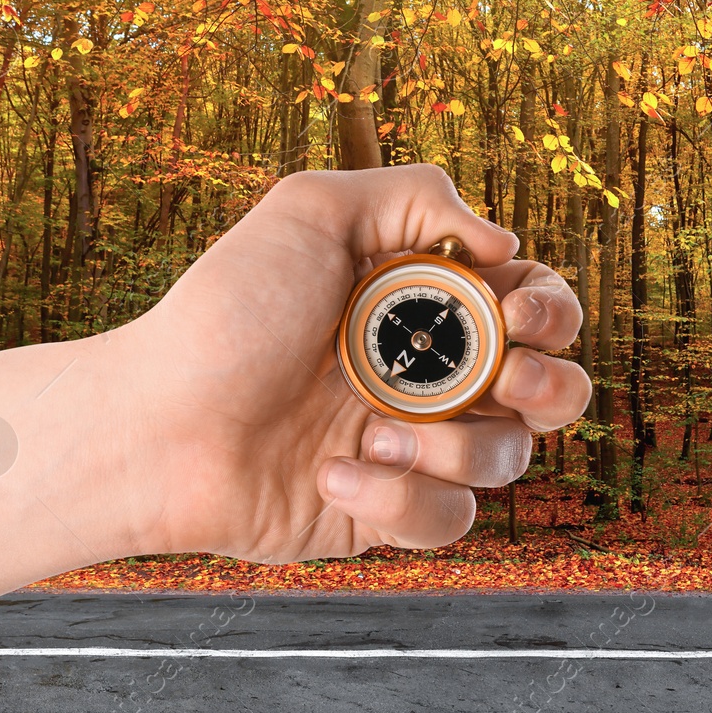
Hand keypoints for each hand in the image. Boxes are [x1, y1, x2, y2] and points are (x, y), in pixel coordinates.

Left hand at [116, 164, 591, 562]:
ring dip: (454, 447)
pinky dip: (398, 499)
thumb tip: (503, 239)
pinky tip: (331, 475)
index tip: (515, 312)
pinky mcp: (390, 513)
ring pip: (508, 459)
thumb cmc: (226, 315)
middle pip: (555, 389)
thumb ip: (416, 193)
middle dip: (552, 385)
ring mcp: (416, 447)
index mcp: (428, 304)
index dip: (550, 310)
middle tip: (502, 379)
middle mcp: (434, 376)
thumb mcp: (311, 212)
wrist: (156, 427)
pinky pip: (448, 519)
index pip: (536, 304)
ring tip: (370, 433)